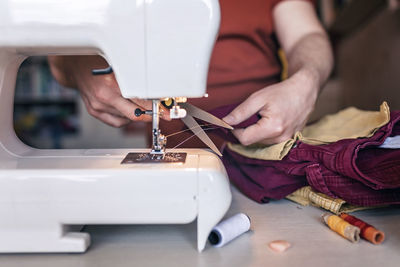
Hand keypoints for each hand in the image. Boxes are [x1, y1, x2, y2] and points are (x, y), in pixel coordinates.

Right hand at [48, 55, 168, 126]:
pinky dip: (125, 119)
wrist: (74, 64)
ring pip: (126, 120)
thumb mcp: (119, 65)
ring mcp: (98, 106)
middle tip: (161, 115)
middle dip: (151, 116)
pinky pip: (116, 122)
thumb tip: (155, 91)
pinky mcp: (94, 111)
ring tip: (144, 108)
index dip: (156, 109)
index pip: (140, 102)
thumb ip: (136, 79)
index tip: (166, 113)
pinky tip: (130, 112)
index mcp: (111, 84)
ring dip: (137, 116)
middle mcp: (104, 97)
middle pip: (135, 115)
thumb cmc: (97, 59)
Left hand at [222, 70, 318, 144]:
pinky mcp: (288, 141)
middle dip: (247, 128)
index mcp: (272, 128)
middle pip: (251, 141)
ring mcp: (285, 141)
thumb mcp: (258, 98)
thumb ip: (240, 112)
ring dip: (257, 130)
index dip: (235, 130)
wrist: (304, 91)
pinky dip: (264, 131)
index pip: (244, 139)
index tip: (235, 120)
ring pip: (259, 141)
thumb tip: (225, 122)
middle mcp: (280, 139)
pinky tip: (270, 120)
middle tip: (253, 113)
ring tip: (265, 115)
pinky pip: (268, 140)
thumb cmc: (282, 92)